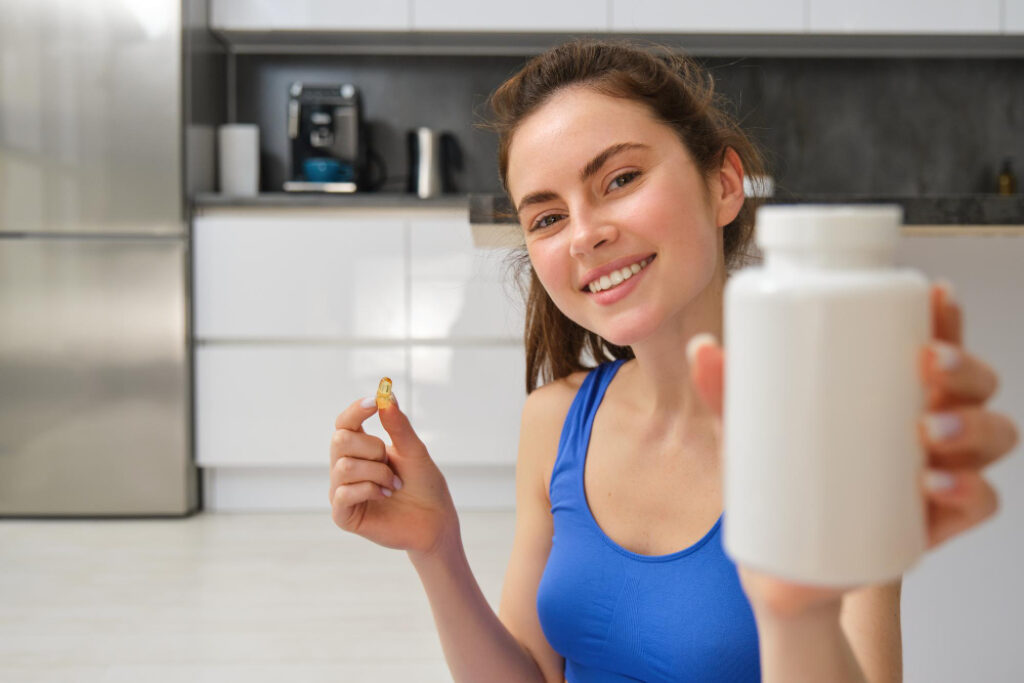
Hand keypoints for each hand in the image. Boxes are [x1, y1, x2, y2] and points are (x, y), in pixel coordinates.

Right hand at [329, 391, 458, 558]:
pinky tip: (385, 495)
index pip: (344, 423)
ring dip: (377, 473)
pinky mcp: (343, 515)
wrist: (435, 520)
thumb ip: (398, 425)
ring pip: (343, 467)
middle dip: (371, 448)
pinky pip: (344, 493)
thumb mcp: (414, 450)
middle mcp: (346, 467)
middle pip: (339, 440)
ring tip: (394, 485)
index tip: (374, 402)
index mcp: (360, 449)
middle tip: (391, 463)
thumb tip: (386, 396)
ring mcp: (342, 491)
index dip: (355, 411)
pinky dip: (370, 490)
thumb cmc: (424, 484)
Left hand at [689, 282, 1019, 617]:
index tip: (934, 295)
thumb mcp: (750, 431)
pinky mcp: (936, 524)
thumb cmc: (779, 482)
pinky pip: (981, 503)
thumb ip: (728, 391)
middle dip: (965, 368)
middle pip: (976, 385)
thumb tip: (704, 349)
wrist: (780, 565)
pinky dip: (970, 489)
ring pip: (993, 435)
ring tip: (928, 428)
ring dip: (973, 424)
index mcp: (890, 391)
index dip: (946, 317)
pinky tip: (935, 483)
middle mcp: (926, 425)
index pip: (935, 343)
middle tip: (929, 366)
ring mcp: (937, 473)